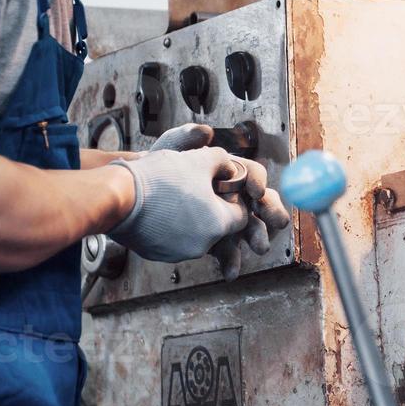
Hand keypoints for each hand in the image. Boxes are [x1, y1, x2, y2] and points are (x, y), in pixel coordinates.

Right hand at [109, 146, 257, 262]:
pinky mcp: (157, 254)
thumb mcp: (199, 159)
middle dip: (210, 208)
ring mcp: (178, 253)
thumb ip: (223, 161)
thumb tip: (228, 167)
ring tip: (171, 195)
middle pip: (217, 226)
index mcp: (218, 224)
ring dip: (189, 217)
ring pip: (194, 233)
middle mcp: (202, 245)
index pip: (241, 216)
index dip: (232, 198)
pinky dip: (169, 226)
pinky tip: (157, 207)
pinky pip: (172, 239)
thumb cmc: (160, 177)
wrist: (117, 196)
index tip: (219, 186)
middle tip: (193, 188)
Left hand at [150, 123, 289, 276]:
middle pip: (256, 203)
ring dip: (255, 237)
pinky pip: (224, 250)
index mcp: (223, 171)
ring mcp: (216, 217)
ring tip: (260, 247)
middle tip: (278, 223)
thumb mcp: (169, 150)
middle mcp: (225, 194)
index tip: (256, 194)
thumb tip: (206, 132)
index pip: (252, 174)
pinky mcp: (206, 239)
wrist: (126, 201)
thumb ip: (188, 139)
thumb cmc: (152, 172)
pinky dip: (229, 260)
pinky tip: (230, 272)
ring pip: (243, 228)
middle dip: (270, 213)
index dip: (258, 182)